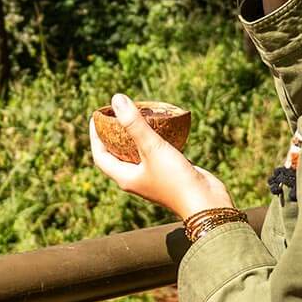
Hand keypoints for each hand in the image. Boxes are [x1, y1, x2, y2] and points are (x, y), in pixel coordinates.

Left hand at [91, 94, 233, 219]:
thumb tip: (116, 99)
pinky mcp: (169, 172)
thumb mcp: (152, 148)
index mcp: (125, 177)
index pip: (101, 156)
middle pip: (118, 153)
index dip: (95, 136)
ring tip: (139, 115)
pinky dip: (155, 139)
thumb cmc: (175, 179)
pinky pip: (156, 153)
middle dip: (114, 133)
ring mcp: (153, 176)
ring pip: (138, 153)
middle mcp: (136, 178)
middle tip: (117, 113)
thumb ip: (134, 124)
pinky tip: (163, 126)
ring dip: (136, 135)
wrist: (206, 202)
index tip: (96, 116)